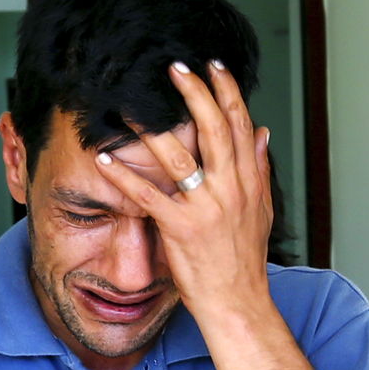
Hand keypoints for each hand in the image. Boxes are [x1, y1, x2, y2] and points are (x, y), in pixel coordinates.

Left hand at [95, 60, 272, 322]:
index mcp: (247, 181)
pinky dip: (124, 177)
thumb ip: (260, 169)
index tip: (214, 67)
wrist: (238, 302)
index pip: (240, 125)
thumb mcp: (261, 210)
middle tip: (176, 67)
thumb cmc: (244, 259)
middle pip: (214, 129)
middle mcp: (230, 188)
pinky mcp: (181, 229)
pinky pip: (148, 196)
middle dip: (195, 93)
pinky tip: (105, 160)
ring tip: (133, 103)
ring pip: (180, 157)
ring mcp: (206, 208)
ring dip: (154, 127)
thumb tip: (263, 133)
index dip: (227, 92)